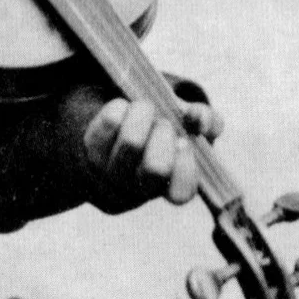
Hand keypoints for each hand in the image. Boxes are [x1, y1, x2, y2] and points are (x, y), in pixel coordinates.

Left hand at [82, 97, 223, 206]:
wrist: (119, 134)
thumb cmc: (163, 134)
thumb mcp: (190, 129)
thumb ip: (207, 121)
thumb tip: (199, 118)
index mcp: (169, 187)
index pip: (181, 192)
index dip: (185, 165)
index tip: (183, 141)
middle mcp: (139, 186)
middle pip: (155, 167)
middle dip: (165, 136)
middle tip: (164, 122)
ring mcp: (113, 170)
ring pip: (132, 143)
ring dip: (144, 116)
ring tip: (144, 108)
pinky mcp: (92, 147)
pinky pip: (109, 122)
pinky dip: (121, 107)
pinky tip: (123, 107)